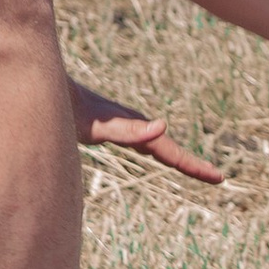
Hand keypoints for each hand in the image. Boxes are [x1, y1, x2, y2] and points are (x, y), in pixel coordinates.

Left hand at [70, 80, 226, 183]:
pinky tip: (150, 150)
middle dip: (192, 164)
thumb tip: (162, 127)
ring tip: (194, 168)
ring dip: (176, 157)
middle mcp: (134, 125)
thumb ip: (128, 129)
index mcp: (135, 128)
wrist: (50, 90)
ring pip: (157, 144)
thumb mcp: (98, 125)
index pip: (171, 152)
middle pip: (169, 149)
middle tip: (217, 177)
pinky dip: (154, 149)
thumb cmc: (70, 111)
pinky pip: (140, 140)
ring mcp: (124, 124)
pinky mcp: (110, 125)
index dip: (194, 166)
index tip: (218, 177)